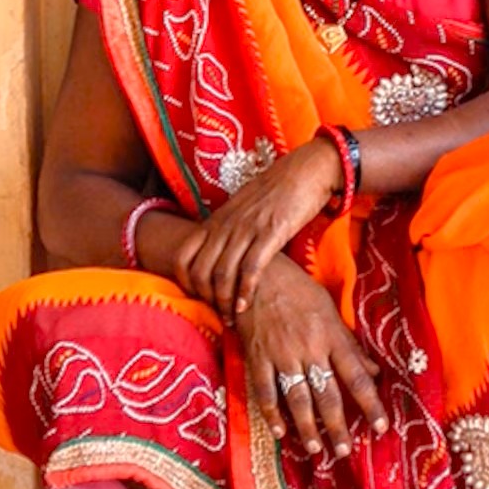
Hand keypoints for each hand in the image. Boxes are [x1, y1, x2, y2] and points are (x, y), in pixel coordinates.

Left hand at [170, 135, 340, 320]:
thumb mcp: (242, 208)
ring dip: (224, 302)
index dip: (185, 283)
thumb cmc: (277, 191)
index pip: (183, 256)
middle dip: (205, 299)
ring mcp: (247, 229)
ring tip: (231, 318)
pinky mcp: (271, 233)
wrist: (306, 170)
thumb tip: (222, 254)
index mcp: (216, 220)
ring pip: (222, 274)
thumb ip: (228, 229)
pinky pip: (250, 268)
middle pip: (199, 270)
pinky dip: (245, 291)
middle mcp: (226, 225)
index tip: (199, 299)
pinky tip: (246, 306)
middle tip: (217, 316)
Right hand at [235, 254, 386, 456]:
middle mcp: (310, 349)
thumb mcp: (330, 311)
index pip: (357, 377)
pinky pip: (265, 391)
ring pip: (297, 398)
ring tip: (316, 449)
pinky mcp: (257, 357)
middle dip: (338, 426)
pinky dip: (271, 414)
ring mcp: (281, 355)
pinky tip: (280, 432)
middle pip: (328, 394)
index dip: (371, 404)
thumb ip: (349, 344)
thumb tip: (374, 372)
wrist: (257, 275)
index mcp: (332, 336)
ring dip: (307, 427)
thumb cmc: (299, 291)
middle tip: (345, 451)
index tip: (382, 427)